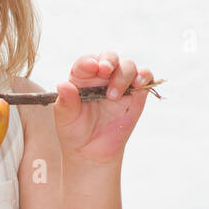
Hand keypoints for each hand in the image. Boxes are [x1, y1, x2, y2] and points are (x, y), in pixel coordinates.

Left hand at [53, 52, 153, 166]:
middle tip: (104, 71)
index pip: (86, 62)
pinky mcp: (137, 94)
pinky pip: (145, 77)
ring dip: (123, 75)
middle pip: (109, 57)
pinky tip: (138, 85)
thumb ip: (66, 101)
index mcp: (82, 78)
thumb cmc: (75, 131)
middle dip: (108, 60)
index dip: (88, 62)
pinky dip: (144, 76)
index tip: (91, 68)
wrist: (92, 151)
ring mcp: (121, 84)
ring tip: (113, 96)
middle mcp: (102, 77)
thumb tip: (63, 84)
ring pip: (128, 66)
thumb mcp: (65, 118)